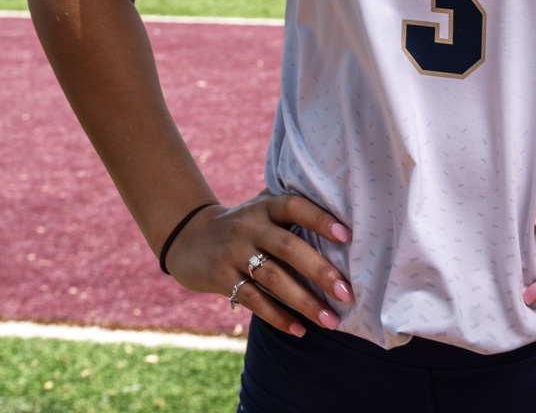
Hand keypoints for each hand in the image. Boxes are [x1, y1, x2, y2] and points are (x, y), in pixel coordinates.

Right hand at [164, 194, 353, 337]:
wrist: (188, 237)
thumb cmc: (242, 226)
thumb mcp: (261, 210)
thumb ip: (291, 215)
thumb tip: (344, 229)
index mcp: (265, 207)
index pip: (295, 207)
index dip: (320, 219)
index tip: (347, 235)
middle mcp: (249, 227)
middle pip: (289, 247)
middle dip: (320, 271)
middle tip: (347, 293)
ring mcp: (233, 252)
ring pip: (274, 278)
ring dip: (305, 302)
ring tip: (330, 320)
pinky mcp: (220, 278)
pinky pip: (254, 300)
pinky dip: (278, 317)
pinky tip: (300, 330)